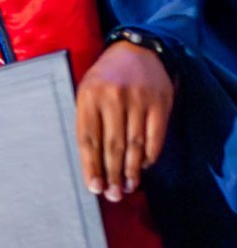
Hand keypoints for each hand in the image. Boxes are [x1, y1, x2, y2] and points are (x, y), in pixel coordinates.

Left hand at [76, 40, 173, 200]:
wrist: (136, 51)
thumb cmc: (104, 78)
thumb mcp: (86, 92)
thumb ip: (87, 121)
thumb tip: (90, 163)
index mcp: (88, 96)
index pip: (88, 138)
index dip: (91, 166)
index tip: (94, 188)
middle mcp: (113, 98)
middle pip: (112, 145)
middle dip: (112, 174)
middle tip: (113, 196)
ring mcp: (138, 99)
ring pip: (134, 144)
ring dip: (131, 170)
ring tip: (127, 187)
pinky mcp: (160, 102)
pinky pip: (155, 136)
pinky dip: (150, 155)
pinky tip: (143, 166)